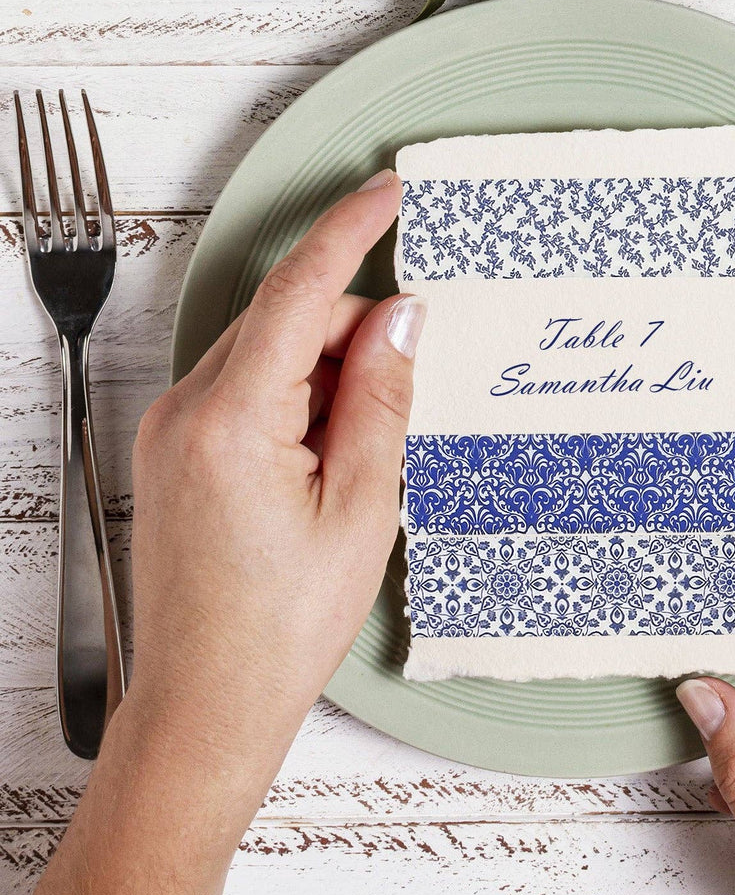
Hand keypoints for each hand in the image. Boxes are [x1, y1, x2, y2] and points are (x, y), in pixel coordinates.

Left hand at [128, 168, 421, 741]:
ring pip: (267, 356)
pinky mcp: (175, 451)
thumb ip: (381, 395)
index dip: (349, 231)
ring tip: (354, 461)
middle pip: (285, 322)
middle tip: (400, 398)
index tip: (387, 191)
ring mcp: (172, 430)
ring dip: (325, 379)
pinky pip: (245, 391)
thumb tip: (401, 316)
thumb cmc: (282, 623)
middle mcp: (185, 410)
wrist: (209, 703)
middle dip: (351, 338)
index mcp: (231, 419)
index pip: (298, 291)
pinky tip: (323, 462)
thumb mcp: (362, 505)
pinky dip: (295, 403)